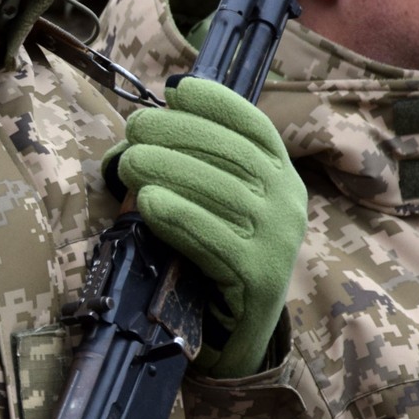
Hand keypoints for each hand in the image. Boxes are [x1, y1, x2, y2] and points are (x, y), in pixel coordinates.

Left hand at [114, 77, 306, 377]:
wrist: (240, 328)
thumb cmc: (215, 252)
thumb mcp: (214, 201)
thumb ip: (191, 164)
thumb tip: (138, 130)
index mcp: (282, 176)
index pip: (255, 128)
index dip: (218, 103)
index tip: (178, 90)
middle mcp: (288, 203)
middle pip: (234, 155)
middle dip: (180, 133)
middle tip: (134, 128)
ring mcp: (278, 241)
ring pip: (223, 193)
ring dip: (170, 170)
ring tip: (129, 162)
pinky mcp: (258, 277)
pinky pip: (214, 239)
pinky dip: (179, 216)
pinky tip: (148, 202)